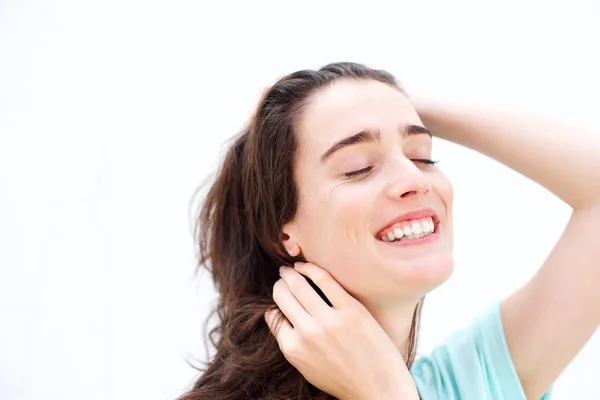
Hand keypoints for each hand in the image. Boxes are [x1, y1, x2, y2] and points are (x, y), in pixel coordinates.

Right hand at [265, 262, 418, 399]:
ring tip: (290, 270)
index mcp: (293, 349)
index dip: (275, 305)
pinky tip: (304, 266)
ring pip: (298, 285)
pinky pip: (323, 279)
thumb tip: (278, 315)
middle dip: (279, 284)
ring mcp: (328, 320)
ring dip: (289, 273)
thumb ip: (291, 343)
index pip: (272, 316)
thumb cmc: (343, 378)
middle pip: (282, 296)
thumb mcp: (307, 368)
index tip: (280, 298)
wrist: (378, 387)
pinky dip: (310, 269)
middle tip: (282, 278)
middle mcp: (307, 333)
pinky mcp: (350, 309)